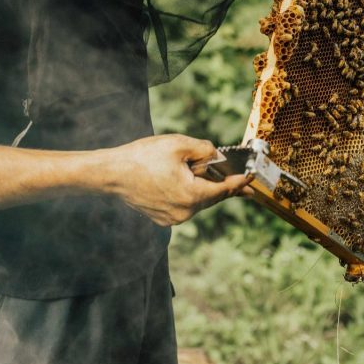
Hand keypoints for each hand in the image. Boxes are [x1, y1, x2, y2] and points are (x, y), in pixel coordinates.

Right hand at [114, 133, 249, 225]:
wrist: (112, 173)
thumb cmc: (143, 157)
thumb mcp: (178, 144)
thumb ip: (204, 149)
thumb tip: (216, 156)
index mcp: (191, 195)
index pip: (223, 190)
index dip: (239, 183)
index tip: (250, 180)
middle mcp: (184, 212)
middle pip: (211, 198)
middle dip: (225, 188)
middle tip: (244, 186)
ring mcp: (172, 218)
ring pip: (197, 202)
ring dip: (204, 190)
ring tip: (208, 176)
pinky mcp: (161, 218)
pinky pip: (183, 206)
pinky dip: (188, 195)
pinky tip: (185, 182)